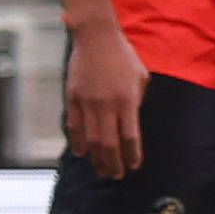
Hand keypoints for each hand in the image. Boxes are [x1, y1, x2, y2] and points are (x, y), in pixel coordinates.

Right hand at [66, 23, 148, 179]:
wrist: (97, 38)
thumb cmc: (123, 56)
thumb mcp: (141, 77)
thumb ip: (138, 100)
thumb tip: (131, 119)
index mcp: (128, 101)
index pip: (131, 137)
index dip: (132, 155)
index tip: (134, 165)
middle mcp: (108, 105)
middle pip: (111, 144)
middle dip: (114, 163)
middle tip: (117, 175)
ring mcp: (88, 103)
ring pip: (92, 139)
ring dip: (97, 158)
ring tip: (101, 170)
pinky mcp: (73, 98)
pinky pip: (74, 125)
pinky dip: (78, 141)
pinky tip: (82, 153)